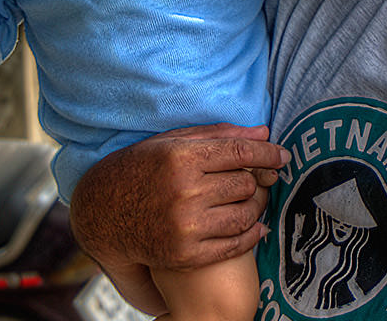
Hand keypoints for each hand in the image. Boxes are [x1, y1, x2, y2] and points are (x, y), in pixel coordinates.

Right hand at [69, 123, 288, 302]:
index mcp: (181, 157)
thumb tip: (264, 132)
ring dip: (256, 206)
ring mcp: (185, 226)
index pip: (240, 152)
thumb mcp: (172, 142)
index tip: (282, 156)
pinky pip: (234, 244)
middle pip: (245, 183)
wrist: (104, 214)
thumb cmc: (141, 169)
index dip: (268, 153)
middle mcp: (184, 191)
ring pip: (245, 214)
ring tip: (251, 200)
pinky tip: (254, 226)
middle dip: (258, 180)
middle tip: (260, 179)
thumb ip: (218, 135)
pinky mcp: (185, 254)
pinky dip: (251, 235)